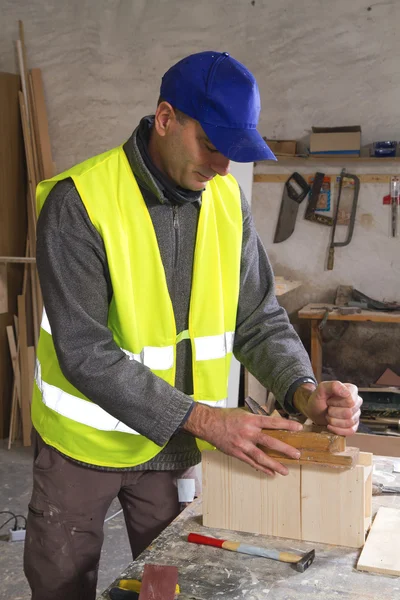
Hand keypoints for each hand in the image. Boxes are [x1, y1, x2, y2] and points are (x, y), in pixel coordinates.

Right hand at [183, 404, 302, 476]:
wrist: (208, 423)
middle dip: (284, 449)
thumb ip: (257, 419)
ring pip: (261, 456)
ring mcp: (242, 444)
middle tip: (297, 455)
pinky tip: (270, 472)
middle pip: (270, 441)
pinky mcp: (236, 453)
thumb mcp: (243, 413)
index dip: (286, 424)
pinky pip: (251, 462)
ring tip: (285, 471)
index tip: (298, 427)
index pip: (272, 422)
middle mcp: (248, 432)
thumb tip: (271, 424)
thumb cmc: (226, 416)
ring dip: (274, 464)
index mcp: (251, 420)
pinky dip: (261, 468)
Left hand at [295, 381, 362, 435]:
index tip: (329, 400)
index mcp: (352, 390)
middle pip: (349, 413)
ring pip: (349, 422)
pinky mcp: (353, 426)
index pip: (350, 401)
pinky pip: (350, 431)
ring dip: (333, 420)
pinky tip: (330, 425)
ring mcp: (356, 415)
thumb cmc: (319, 398)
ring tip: (328, 415)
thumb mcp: (322, 389)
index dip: (336, 402)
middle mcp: (356, 402)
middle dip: (333, 412)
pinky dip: (337, 430)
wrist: (314, 410)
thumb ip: (333, 385)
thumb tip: (347, 393)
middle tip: (328, 408)